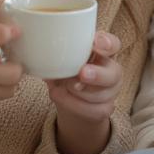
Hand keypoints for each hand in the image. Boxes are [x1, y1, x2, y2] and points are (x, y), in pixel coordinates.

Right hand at [0, 5, 23, 136]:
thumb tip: (5, 2)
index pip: (0, 34)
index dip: (13, 32)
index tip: (13, 32)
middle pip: (14, 71)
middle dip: (17, 62)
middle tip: (11, 56)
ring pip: (12, 87)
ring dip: (11, 77)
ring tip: (1, 68)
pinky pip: (0, 96)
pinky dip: (0, 87)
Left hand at [48, 31, 123, 153]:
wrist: (68, 99)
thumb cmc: (65, 70)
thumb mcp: (60, 58)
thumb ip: (56, 53)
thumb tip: (38, 47)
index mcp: (102, 51)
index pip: (113, 44)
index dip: (107, 43)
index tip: (95, 43)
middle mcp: (111, 70)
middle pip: (114, 73)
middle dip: (97, 74)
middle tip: (82, 73)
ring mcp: (110, 91)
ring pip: (101, 95)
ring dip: (79, 92)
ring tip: (61, 87)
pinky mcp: (105, 108)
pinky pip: (93, 110)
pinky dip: (73, 104)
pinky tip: (60, 96)